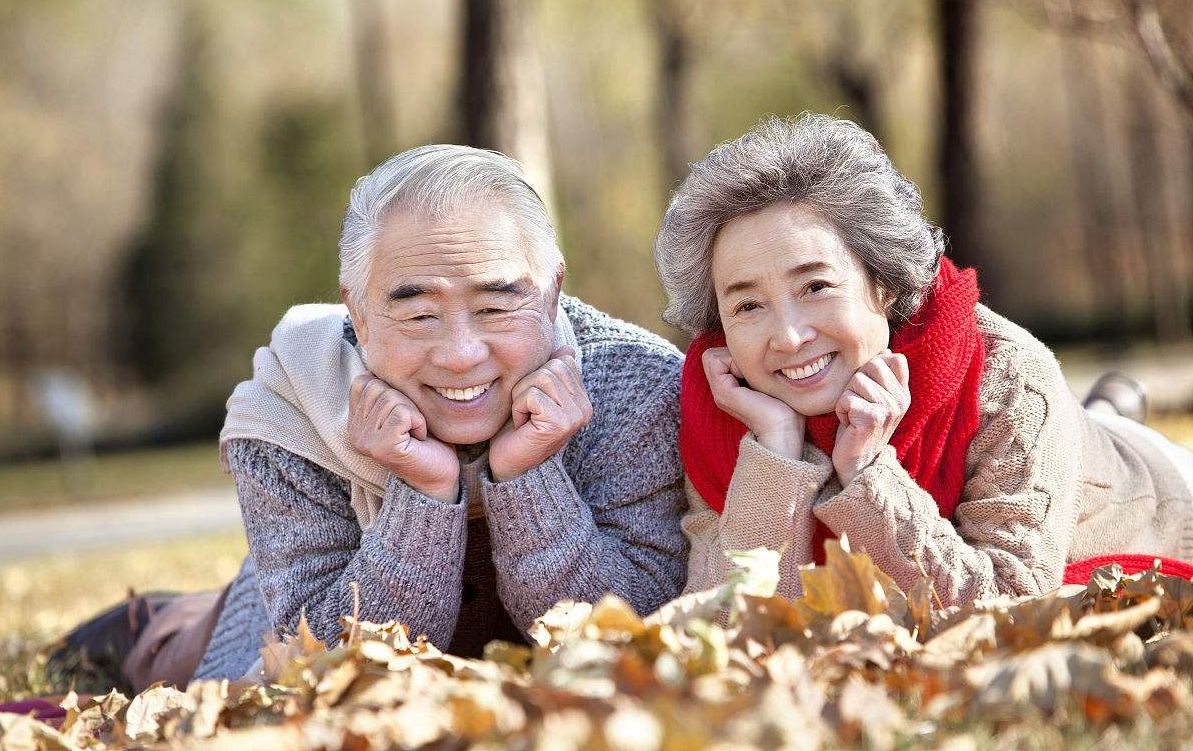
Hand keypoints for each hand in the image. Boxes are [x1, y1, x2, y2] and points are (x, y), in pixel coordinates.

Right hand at [347, 373, 459, 501]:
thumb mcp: (401, 408)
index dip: (392, 391)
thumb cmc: (424, 440)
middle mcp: (354, 432)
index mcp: (354, 421)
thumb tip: (375, 354)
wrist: (439, 475)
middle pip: (379, 387)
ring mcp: (365, 441)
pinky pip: (403, 413)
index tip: (402, 416)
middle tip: (411, 426)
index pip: (365, 380)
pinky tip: (419, 438)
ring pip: (392, 399)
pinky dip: (418, 422)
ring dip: (413, 413)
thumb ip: (386, 389)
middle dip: (404, 402)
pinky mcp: (382, 447)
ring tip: (414, 433)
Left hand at [489, 346, 591, 481]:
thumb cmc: (518, 429)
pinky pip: (533, 395)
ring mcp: (575, 417)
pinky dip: (519, 407)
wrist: (509, 466)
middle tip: (526, 411)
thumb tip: (568, 348)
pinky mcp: (560, 424)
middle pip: (552, 367)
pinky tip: (522, 426)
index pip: (563, 361)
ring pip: (541, 378)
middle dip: (528, 384)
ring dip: (522, 396)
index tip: (534, 403)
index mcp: (582, 400)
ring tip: (524, 417)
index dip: (538, 376)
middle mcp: (585, 409)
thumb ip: (551, 374)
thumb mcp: (535, 394)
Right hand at [703, 347, 803, 457]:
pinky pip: (715, 360)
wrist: (785, 429)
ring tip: (753, 377)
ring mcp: (719, 392)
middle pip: (714, 354)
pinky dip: (734, 362)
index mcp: (730, 387)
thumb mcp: (769, 379)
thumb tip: (761, 346)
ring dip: (735, 359)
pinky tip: (751, 380)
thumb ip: (758, 366)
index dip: (737, 355)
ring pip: (713, 355)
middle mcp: (721, 390)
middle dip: (735, 355)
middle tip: (755, 372)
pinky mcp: (722, 392)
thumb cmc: (786, 406)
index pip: (720, 355)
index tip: (758, 370)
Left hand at [831, 350, 910, 485]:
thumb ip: (882, 377)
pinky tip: (848, 424)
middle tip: (857, 404)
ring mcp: (889, 410)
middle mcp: (901, 401)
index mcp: (903, 393)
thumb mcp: (875, 399)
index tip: (868, 389)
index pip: (894, 359)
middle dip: (855, 383)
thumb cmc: (860, 427)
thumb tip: (886, 351)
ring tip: (853, 416)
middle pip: (871, 366)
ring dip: (846, 399)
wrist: (857, 463)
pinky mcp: (873, 419)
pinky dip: (840, 410)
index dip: (873, 367)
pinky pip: (847, 399)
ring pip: (856, 381)